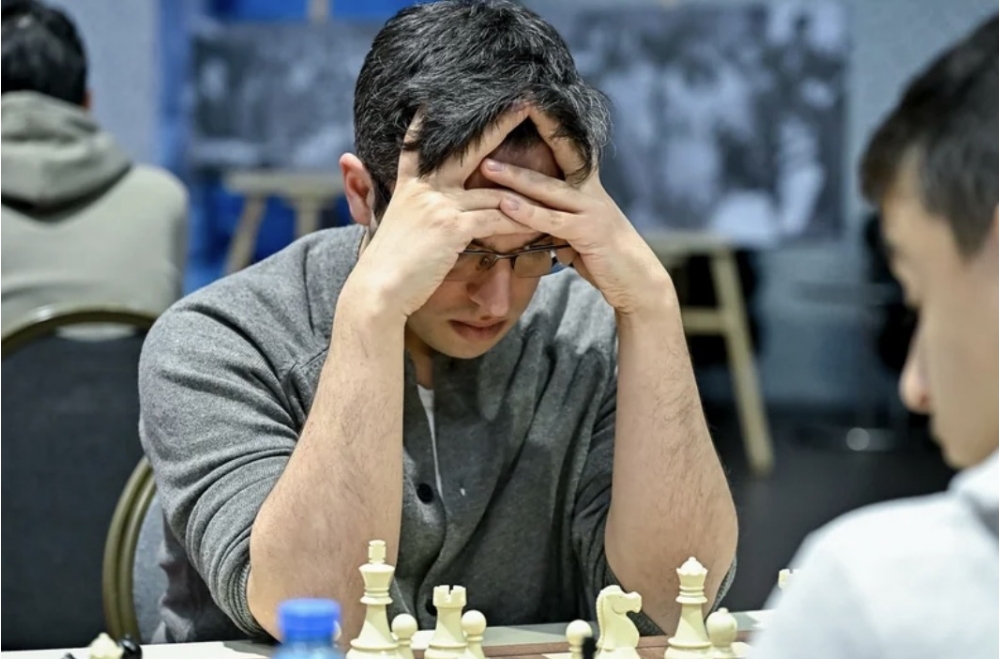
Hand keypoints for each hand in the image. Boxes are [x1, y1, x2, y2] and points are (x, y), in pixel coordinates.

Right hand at [349, 109, 535, 318]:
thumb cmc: (387, 266)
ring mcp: (439, 204)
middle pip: (468, 149)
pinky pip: (497, 219)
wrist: (378, 288)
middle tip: (524, 104)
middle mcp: (424, 188)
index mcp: (409, 187)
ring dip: (523, 193)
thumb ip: (408, 212)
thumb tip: (414, 216)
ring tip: (551, 183)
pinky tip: (537, 223)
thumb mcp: (391, 227)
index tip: (433, 100)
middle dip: (499, 124)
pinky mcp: (453, 226)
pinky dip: (518, 223)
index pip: (416, 146)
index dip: (424, 123)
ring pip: (493, 192)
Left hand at [479, 108, 671, 316]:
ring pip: (548, 189)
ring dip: (515, 178)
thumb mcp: (577, 233)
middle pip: (555, 159)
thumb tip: (524, 217)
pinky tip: (505, 205)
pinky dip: (527, 212)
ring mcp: (592, 210)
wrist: (638, 283)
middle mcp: (591, 192)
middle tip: (493, 126)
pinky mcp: (589, 232)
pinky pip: (553, 220)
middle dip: (525, 143)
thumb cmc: (605, 259)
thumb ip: (554, 219)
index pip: (565, 150)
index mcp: (587, 188)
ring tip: (487, 167)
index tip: (524, 106)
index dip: (547, 127)